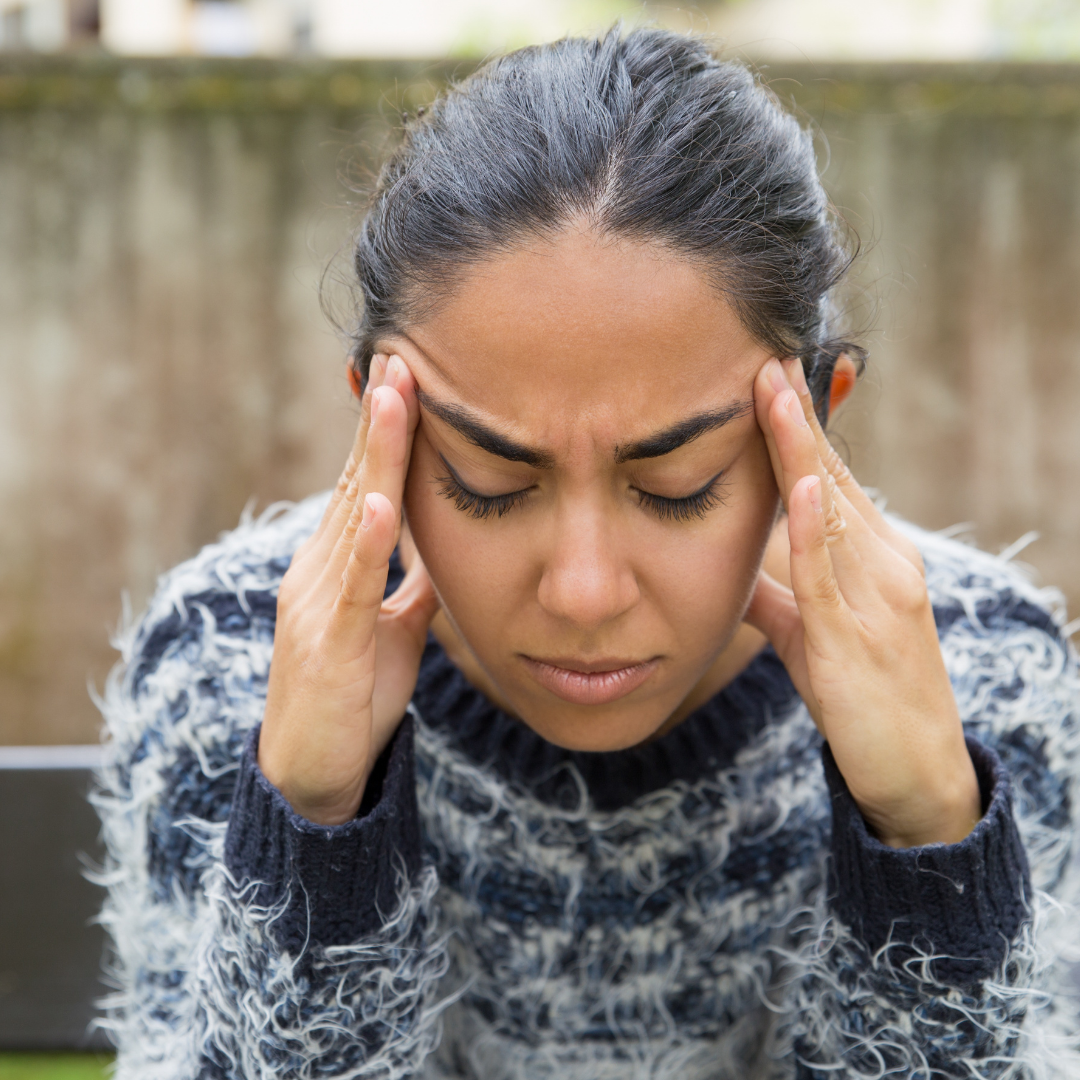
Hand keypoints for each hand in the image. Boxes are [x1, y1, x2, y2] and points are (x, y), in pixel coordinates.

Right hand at [258, 355, 438, 824]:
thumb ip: (412, 586)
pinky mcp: (331, 642)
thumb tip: (441, 552)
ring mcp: (320, 601)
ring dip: (375, 455)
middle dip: (380, 418)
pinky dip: (369, 544)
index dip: (387, 431)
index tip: (407, 376)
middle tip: (399, 354)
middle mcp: (321, 568)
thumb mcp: (393, 629)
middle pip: (358, 480)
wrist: (313, 771)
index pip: (367, 482)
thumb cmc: (354, 695)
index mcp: (340, 562)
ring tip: (393, 397)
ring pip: (354, 516)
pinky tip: (383, 505)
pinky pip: (356, 586)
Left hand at [745, 357, 981, 847]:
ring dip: (799, 446)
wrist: (915, 770)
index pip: (831, 476)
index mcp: (872, 555)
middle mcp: (882, 562)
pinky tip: (802, 483)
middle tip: (764, 354)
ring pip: (829, 508)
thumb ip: (780, 594)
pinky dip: (812, 527)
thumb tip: (740, 568)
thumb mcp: (810, 635)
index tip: (768, 376)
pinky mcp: (856, 637)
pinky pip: (826, 575)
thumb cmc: (860, 695)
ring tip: (771, 389)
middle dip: (795, 416)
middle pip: (831, 475)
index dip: (798, 427)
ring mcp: (876, 596)